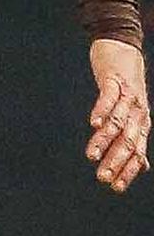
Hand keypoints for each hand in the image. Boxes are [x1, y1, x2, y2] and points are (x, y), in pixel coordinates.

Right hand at [90, 39, 146, 191]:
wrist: (123, 48)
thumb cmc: (125, 84)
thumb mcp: (133, 113)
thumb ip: (135, 139)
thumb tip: (143, 166)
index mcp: (142, 123)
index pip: (137, 151)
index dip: (127, 170)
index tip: (115, 188)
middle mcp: (139, 112)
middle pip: (128, 140)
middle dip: (116, 160)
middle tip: (103, 178)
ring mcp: (128, 96)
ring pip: (118, 122)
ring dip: (105, 140)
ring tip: (91, 156)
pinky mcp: (116, 81)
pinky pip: (110, 98)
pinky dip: (102, 111)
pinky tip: (93, 123)